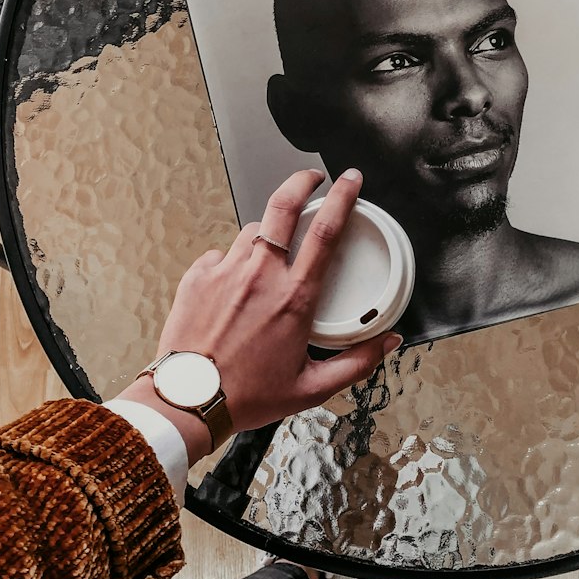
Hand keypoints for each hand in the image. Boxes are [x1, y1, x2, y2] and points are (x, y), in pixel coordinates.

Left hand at [118, 168, 400, 462]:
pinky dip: (232, 262)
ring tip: (270, 257)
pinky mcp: (198, 277)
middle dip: (302, 180)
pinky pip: (221, 254)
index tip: (350, 181)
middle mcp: (261, 276)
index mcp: (294, 298)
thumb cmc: (247, 396)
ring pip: (253, 231)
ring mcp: (225, 271)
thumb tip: (389, 342)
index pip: (326, 231)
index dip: (342, 197)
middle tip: (313, 177)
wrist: (189, 402)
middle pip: (284, 205)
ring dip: (267, 235)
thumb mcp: (312, 387)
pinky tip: (235, 285)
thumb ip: (358, 363)